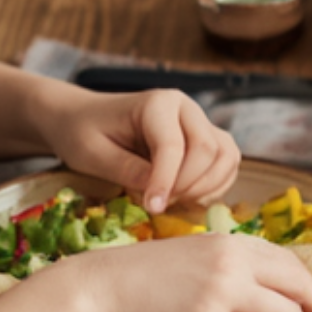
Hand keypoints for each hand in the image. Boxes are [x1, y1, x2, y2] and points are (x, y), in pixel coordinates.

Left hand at [38, 89, 240, 214]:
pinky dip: (214, 188)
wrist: (85, 121)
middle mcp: (187, 109)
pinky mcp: (208, 141)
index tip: (152, 208)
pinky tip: (186, 198)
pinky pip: (226, 166)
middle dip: (187, 185)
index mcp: (157, 104)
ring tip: (173, 201)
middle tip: (158, 204)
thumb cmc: (84, 133)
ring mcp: (201, 124)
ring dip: (206, 188)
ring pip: (226, 158)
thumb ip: (126, 170)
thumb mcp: (92, 153)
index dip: (165, 181)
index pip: (172, 145)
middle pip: (208, 150)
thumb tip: (159, 193)